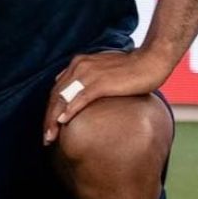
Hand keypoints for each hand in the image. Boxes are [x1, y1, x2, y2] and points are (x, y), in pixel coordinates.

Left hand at [42, 49, 171, 143]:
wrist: (152, 60)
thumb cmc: (132, 69)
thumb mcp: (105, 74)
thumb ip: (92, 82)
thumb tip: (84, 98)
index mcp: (79, 64)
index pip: (58, 89)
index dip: (51, 109)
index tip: (49, 126)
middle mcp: (80, 66)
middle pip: (56, 95)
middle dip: (48, 118)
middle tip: (45, 138)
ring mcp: (89, 74)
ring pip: (64, 98)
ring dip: (53, 119)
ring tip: (50, 137)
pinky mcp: (101, 82)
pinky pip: (80, 98)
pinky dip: (69, 111)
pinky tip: (62, 123)